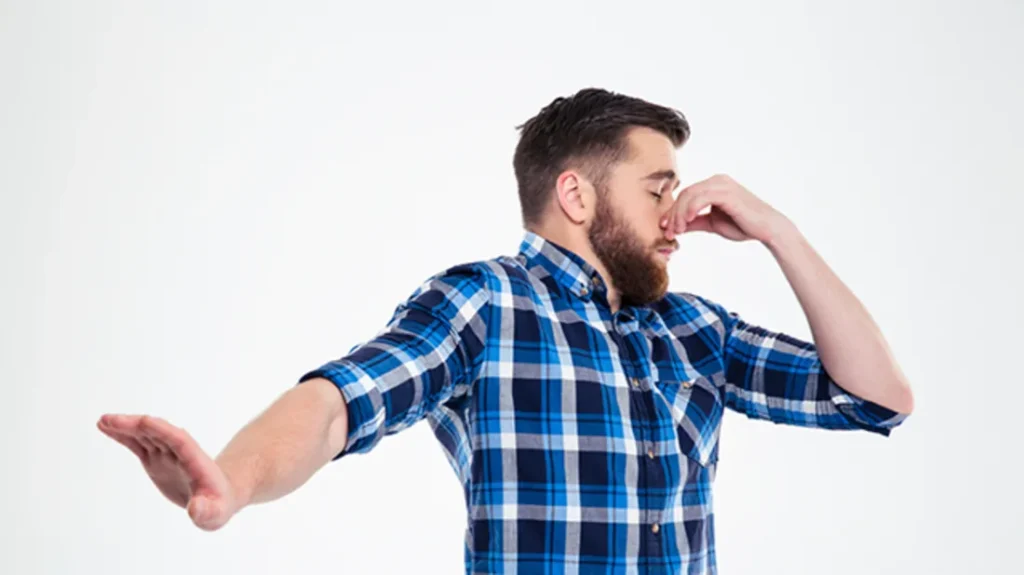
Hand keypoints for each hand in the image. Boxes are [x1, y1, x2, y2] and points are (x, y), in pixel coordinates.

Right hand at [97, 414, 239, 530]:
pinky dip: (123, 436)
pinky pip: (138, 444)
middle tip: (111, 420)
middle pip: (158, 433)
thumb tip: (196, 509)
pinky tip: (106, 428)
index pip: (179, 440)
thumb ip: (206, 511)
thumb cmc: (217, 505)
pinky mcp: (155, 459)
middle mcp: (179, 452)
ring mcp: (166, 454)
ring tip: (103, 421)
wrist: (216, 498)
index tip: (143, 421)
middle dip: (136, 426)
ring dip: (126, 427)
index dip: (162, 430)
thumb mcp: (215, 513)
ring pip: (145, 435)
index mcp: (194, 460)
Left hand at [661, 174, 793, 243]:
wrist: (767, 229)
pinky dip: (690, 209)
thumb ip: (695, 222)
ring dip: (679, 214)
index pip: (686, 195)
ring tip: (677, 231)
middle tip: (669, 233)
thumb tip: (676, 226)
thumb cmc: (742, 225)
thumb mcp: (712, 223)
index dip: (672, 211)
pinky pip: (701, 198)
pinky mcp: (727, 193)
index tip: (665, 228)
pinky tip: (687, 221)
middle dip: (673, 214)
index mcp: (714, 185)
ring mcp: (722, 185)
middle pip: (685, 194)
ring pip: (690, 195)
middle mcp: (717, 180)